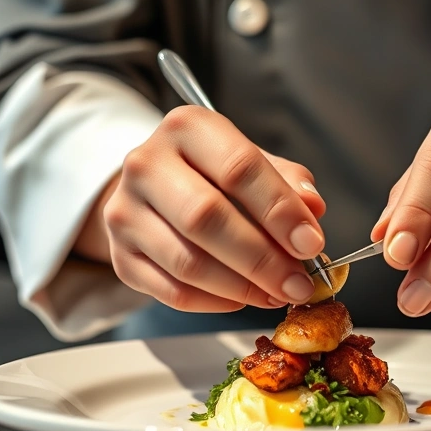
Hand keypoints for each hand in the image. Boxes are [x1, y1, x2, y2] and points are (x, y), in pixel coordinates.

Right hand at [82, 106, 326, 311]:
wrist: (156, 189)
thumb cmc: (215, 176)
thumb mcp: (255, 163)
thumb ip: (287, 183)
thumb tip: (311, 210)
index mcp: (188, 128)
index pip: (238, 168)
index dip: (279, 211)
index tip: (311, 244)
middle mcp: (146, 164)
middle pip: (206, 217)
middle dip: (262, 258)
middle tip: (298, 284)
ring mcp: (125, 211)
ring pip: (188, 262)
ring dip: (242, 287)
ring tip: (276, 295)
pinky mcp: (119, 255)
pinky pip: (171, 291)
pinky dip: (214, 302)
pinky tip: (242, 298)